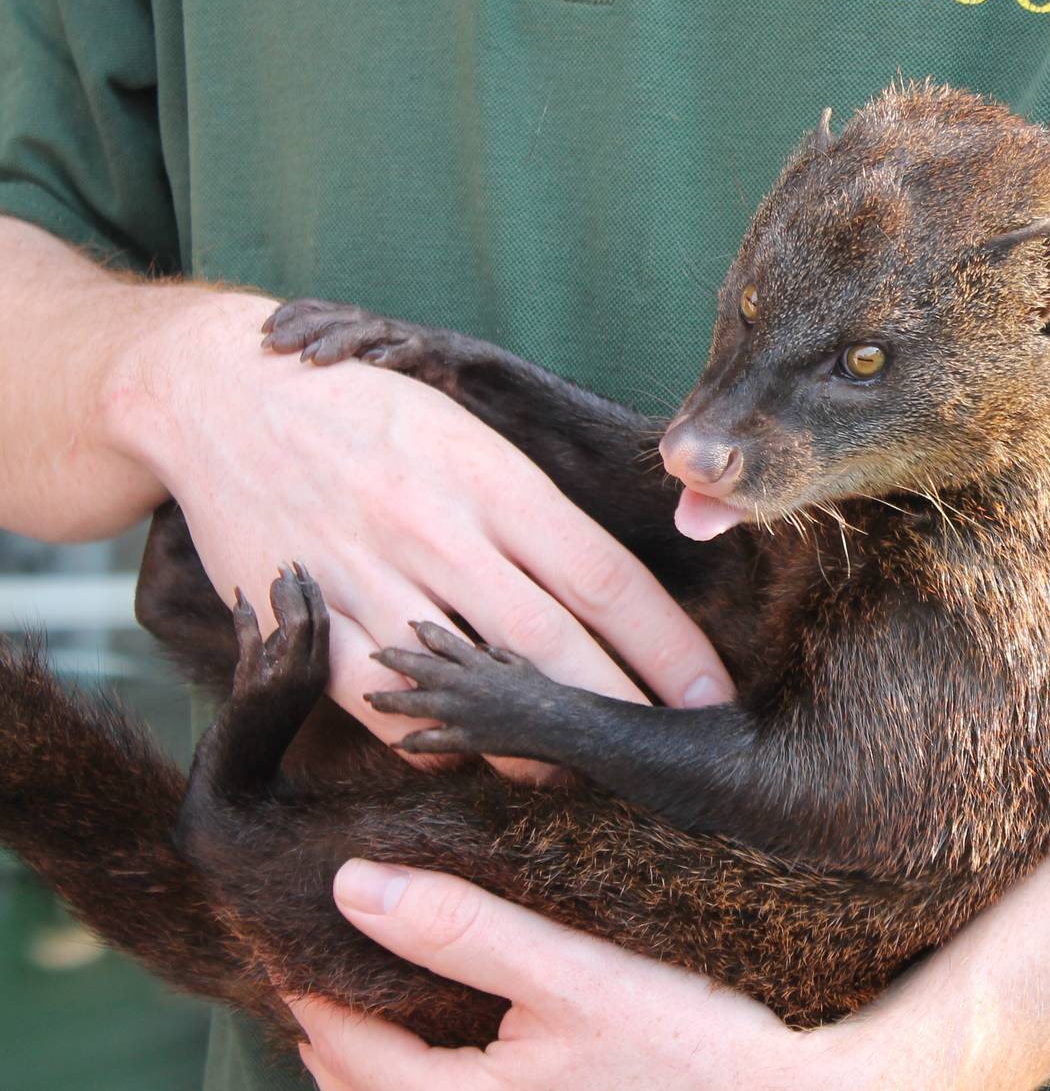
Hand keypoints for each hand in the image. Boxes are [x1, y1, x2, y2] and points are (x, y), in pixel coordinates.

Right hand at [107, 292, 732, 774]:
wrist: (222, 392)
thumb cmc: (369, 410)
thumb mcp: (468, 431)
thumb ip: (533, 508)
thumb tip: (609, 586)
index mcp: (495, 479)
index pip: (606, 576)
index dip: (668, 646)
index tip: (711, 693)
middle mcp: (440, 529)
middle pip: (555, 642)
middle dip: (624, 707)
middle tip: (673, 751)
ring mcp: (369, 576)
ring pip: (474, 681)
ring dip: (537, 739)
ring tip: (586, 771)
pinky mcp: (305, 615)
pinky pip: (380, 702)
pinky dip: (432, 741)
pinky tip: (471, 757)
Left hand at [288, 861, 918, 1090]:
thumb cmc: (692, 1041)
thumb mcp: (574, 973)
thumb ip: (464, 928)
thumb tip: (352, 883)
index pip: (348, 1053)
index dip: (309, 993)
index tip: (282, 937)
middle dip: (332, 1037)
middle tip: (312, 972)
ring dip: (382, 1062)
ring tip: (368, 1006)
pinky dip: (437, 1074)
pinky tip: (461, 1040)